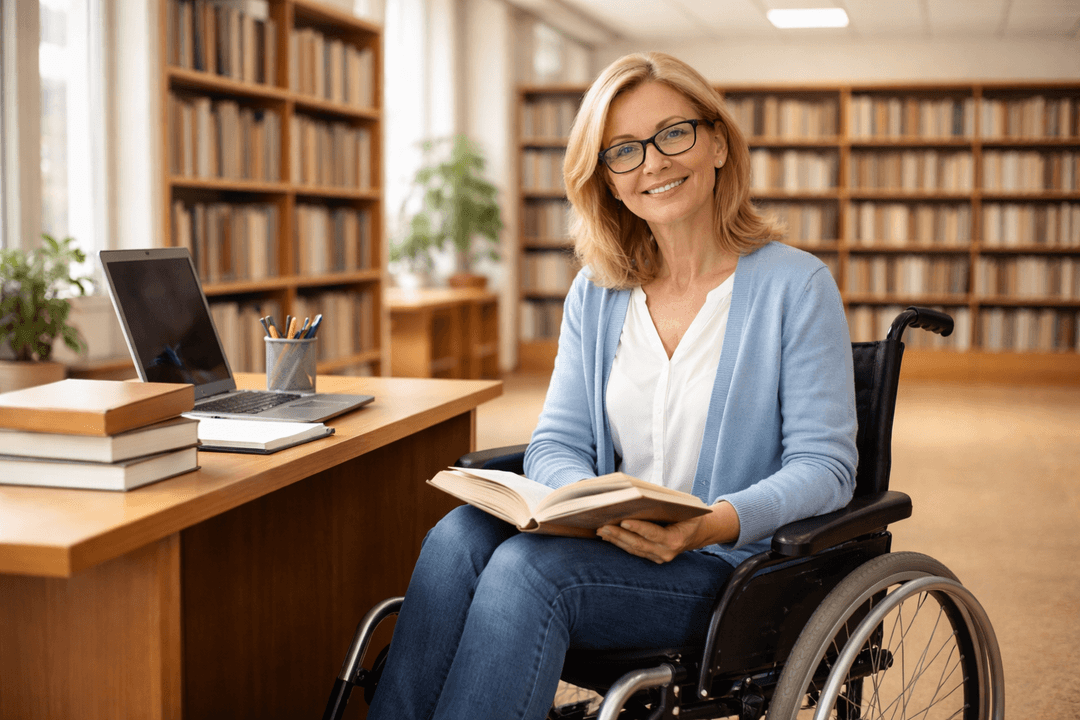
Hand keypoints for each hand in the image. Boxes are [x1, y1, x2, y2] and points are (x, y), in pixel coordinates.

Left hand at [596, 502, 739, 563]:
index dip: (638, 528)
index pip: (653, 534)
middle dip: (619, 535)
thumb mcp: (683, 508)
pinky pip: (635, 551)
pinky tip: (609, 536)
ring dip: (616, 540)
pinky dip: (621, 543)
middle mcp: (667, 552)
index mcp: (675, 539)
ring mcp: (659, 558)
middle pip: (639, 544)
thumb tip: (639, 496)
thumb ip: (664, 505)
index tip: (624, 521)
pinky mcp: (653, 558)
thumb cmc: (689, 515)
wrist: (699, 533)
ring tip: (602, 530)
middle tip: (603, 526)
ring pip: (634, 549)